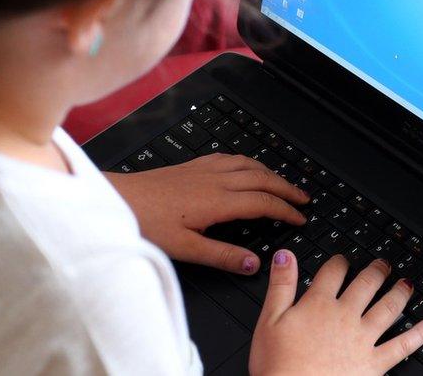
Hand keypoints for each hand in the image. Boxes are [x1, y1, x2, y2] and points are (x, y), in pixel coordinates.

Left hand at [106, 154, 308, 274]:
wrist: (118, 198)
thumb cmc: (146, 222)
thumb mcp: (185, 248)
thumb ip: (222, 256)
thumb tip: (253, 264)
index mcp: (217, 201)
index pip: (263, 202)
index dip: (285, 210)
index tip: (299, 218)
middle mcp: (215, 180)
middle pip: (263, 178)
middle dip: (287, 188)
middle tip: (304, 197)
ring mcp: (204, 169)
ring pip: (248, 164)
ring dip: (270, 172)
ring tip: (283, 182)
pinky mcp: (192, 165)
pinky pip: (230, 158)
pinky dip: (248, 162)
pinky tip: (246, 166)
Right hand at [250, 252, 422, 375]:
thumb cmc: (278, 365)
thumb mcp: (269, 320)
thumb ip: (281, 285)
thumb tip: (286, 255)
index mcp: (318, 304)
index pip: (333, 272)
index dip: (339, 261)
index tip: (343, 259)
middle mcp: (345, 316)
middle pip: (366, 284)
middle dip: (376, 271)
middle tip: (384, 264)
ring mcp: (362, 339)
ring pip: (388, 308)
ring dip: (400, 293)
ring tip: (407, 284)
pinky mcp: (374, 363)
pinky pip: (403, 345)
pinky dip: (419, 334)